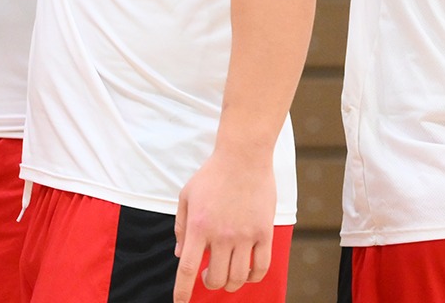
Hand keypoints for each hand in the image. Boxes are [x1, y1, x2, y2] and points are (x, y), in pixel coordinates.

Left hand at [172, 148, 274, 300]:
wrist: (243, 157)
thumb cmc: (212, 175)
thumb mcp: (186, 197)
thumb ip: (182, 228)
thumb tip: (181, 255)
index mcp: (198, 226)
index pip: (186, 269)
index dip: (182, 291)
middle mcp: (221, 235)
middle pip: (215, 278)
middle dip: (209, 283)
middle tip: (208, 276)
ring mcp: (244, 235)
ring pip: (238, 277)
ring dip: (230, 282)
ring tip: (226, 274)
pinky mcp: (263, 232)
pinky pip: (261, 267)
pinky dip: (254, 277)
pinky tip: (248, 273)